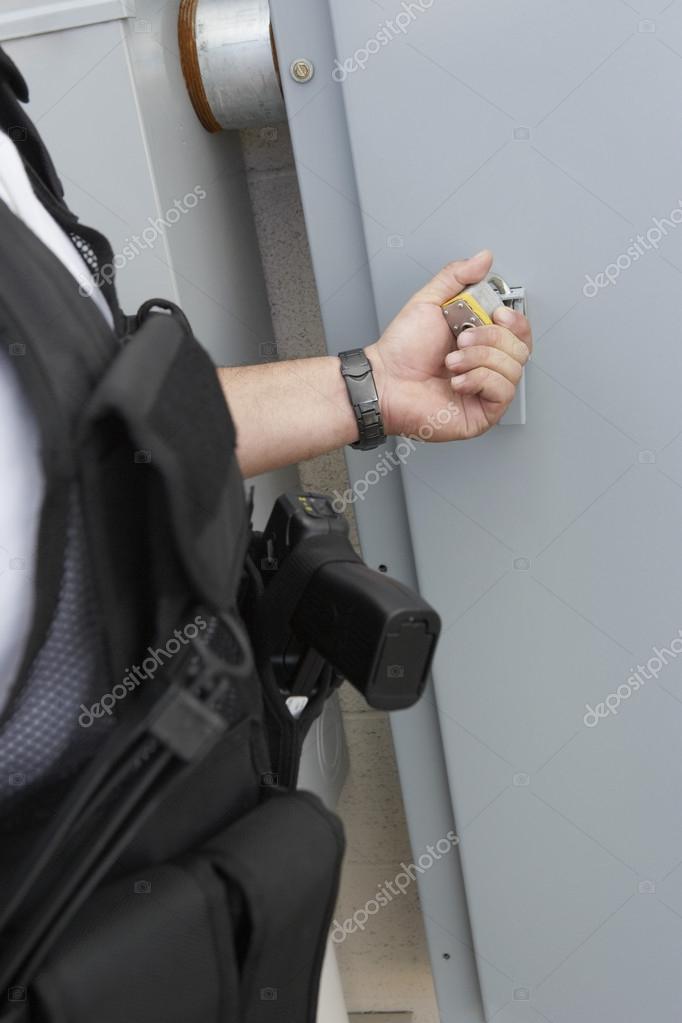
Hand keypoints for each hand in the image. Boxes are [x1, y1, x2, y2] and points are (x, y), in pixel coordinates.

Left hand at [365, 251, 532, 440]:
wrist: (384, 381)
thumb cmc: (401, 351)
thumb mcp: (429, 302)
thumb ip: (457, 277)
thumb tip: (483, 258)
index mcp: (481, 341)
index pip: (520, 332)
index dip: (516, 321)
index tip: (496, 314)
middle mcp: (487, 366)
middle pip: (521, 348)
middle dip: (490, 339)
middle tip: (461, 339)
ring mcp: (486, 391)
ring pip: (513, 369)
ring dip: (478, 359)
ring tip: (451, 361)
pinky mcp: (483, 414)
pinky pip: (502, 392)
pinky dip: (478, 380)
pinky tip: (457, 381)